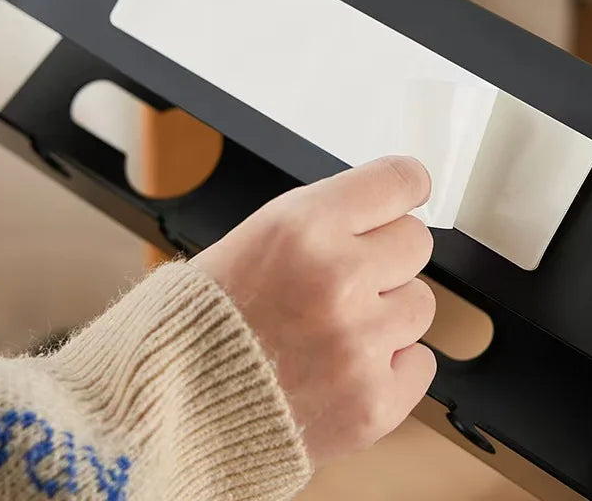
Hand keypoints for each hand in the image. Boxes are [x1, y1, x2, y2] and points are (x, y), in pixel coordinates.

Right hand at [192, 156, 436, 464]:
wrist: (170, 410)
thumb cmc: (206, 321)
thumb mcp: (258, 236)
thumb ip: (329, 218)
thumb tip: (387, 208)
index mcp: (304, 226)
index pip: (399, 181)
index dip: (407, 187)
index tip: (410, 194)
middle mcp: (337, 278)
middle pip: (416, 241)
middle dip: (386, 257)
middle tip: (347, 281)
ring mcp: (359, 344)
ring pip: (421, 303)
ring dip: (387, 315)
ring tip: (334, 332)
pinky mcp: (373, 403)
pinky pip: (421, 363)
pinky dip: (391, 368)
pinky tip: (345, 370)